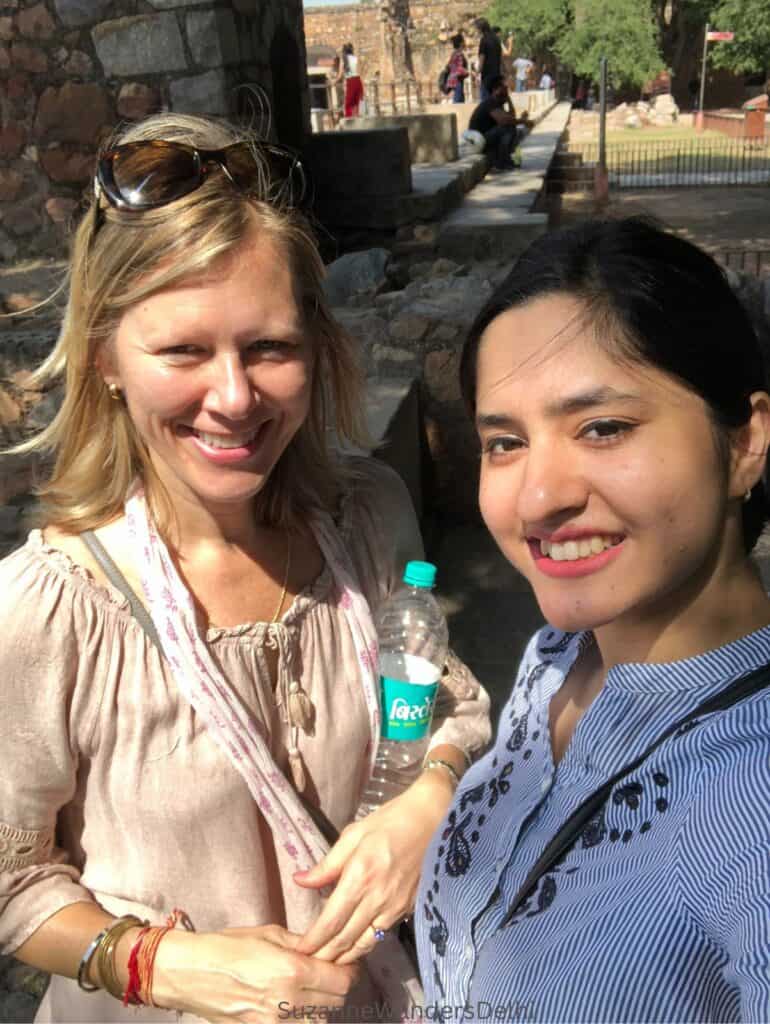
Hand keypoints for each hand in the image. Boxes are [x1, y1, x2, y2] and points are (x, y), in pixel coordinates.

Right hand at [152, 924, 357, 1023]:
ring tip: (309, 989)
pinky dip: (301, 1019)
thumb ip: (302, 944)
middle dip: (337, 987)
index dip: (349, 971)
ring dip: (321, 1006)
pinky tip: (293, 1005)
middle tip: (328, 972)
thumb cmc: (226, 947)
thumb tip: (326, 948)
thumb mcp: (269, 934)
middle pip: (335, 1003)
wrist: (189, 972)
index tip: (345, 962)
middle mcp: (288, 1002)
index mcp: (292, 971)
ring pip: (319, 1022)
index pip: (342, 981)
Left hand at [293, 769, 455, 965]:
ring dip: (342, 958)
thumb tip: (300, 880)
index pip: (331, 921)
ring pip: (363, 944)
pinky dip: (362, 947)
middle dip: (323, 956)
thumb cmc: (390, 822)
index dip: (313, 941)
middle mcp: (377, 899)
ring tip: (325, 963)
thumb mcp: (353, 835)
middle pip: (345, 940)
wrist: (432, 821)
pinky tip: (351, 947)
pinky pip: (379, 935)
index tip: (299, 951)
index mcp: (360, 877)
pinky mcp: (406, 911)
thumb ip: (327, 865)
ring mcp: (394, 908)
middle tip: (306, 964)